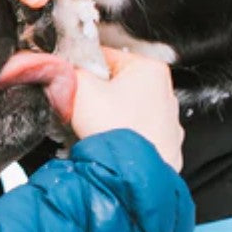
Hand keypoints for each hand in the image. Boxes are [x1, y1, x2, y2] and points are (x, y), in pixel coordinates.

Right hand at [70, 48, 183, 171]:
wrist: (130, 175)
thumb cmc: (115, 131)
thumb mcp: (80, 89)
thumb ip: (69, 72)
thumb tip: (63, 71)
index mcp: (150, 68)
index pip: (104, 56)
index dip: (82, 69)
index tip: (73, 83)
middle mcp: (165, 91)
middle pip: (116, 84)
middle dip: (96, 97)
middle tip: (84, 109)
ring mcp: (168, 120)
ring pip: (125, 110)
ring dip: (108, 118)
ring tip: (96, 129)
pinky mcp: (164, 144)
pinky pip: (135, 132)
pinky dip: (121, 136)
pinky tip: (110, 142)